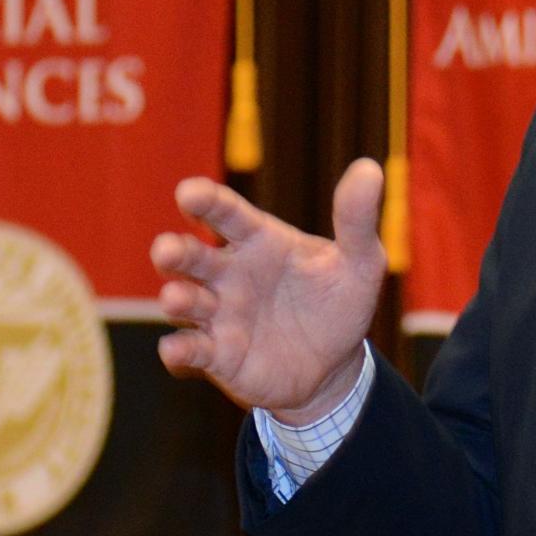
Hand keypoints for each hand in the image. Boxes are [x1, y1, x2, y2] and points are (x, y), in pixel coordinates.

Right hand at [151, 159, 385, 419]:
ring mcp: (220, 315)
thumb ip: (357, 219)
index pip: (226, 213)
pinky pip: (189, 350)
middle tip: (166, 251)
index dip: (206, 201)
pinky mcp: (218, 355)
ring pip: (184, 300)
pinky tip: (176, 349)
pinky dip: (178, 350)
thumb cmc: (340, 303)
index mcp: (259, 241)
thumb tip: (370, 169)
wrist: (336, 366)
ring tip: (178, 298)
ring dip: (176, 297)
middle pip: (191, 256)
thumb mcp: (360, 262)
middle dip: (174, 251)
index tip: (188, 192)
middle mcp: (230, 274)